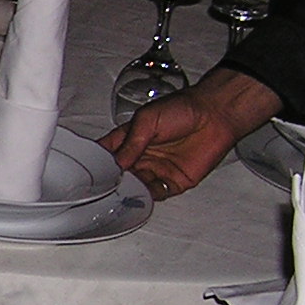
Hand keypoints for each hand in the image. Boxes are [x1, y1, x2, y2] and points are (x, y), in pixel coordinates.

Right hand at [98, 66, 281, 198]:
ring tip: (121, 192)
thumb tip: (116, 163)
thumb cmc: (184, 108)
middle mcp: (140, 157)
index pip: (106, 155)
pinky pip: (156, 194)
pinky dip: (148, 197)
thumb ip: (131, 143)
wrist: (216, 114)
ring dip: (128, 191)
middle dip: (111, 182)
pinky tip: (141, 195)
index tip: (87, 172)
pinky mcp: (173, 181)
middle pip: (118, 175)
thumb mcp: (148, 119)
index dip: (96, 164)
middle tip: (103, 187)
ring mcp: (156, 170)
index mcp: (129, 139)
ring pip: (135, 187)